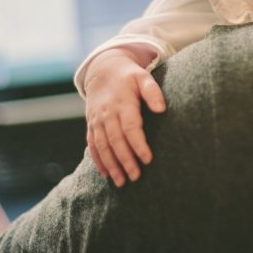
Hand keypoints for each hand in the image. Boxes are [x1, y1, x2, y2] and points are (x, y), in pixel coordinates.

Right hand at [82, 48, 165, 185]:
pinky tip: (106, 174)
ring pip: (102, 146)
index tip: (148, 159)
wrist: (102, 70)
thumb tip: (161, 109)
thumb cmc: (129, 76)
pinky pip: (92, 145)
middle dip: (125, 160)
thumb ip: (153, 91)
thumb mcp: (143, 77)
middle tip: (136, 177)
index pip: (130, 127)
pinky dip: (98, 160)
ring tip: (121, 182)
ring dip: (111, 165)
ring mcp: (97, 120)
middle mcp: (107, 113)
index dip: (138, 144)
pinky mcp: (91, 125)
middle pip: (115, 140)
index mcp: (122, 103)